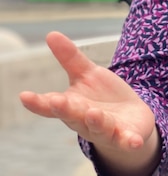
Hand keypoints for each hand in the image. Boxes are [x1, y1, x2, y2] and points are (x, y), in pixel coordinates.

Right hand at [19, 32, 155, 152]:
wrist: (130, 120)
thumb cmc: (103, 97)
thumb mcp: (88, 75)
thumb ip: (71, 58)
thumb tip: (51, 34)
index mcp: (72, 106)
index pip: (51, 105)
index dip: (38, 102)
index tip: (25, 96)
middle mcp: (84, 121)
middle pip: (73, 116)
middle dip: (65, 110)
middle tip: (57, 101)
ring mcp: (105, 130)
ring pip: (99, 127)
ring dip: (96, 121)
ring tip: (92, 113)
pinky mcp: (126, 137)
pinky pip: (127, 141)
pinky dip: (130, 141)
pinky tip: (134, 142)